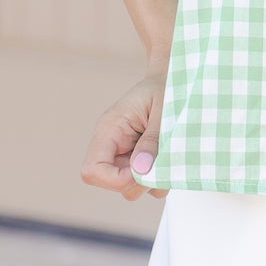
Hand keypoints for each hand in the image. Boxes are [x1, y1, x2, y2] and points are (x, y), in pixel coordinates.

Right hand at [80, 70, 169, 200]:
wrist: (173, 78)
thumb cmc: (166, 87)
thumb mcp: (163, 110)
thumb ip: (152, 140)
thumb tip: (141, 170)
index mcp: (109, 129)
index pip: (92, 171)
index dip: (115, 180)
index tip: (144, 171)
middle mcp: (112, 144)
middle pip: (112, 184)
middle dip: (139, 181)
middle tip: (163, 160)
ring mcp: (125, 153)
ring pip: (131, 187)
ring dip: (153, 179)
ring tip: (169, 153)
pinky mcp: (138, 158)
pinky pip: (145, 181)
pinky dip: (160, 176)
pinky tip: (170, 154)